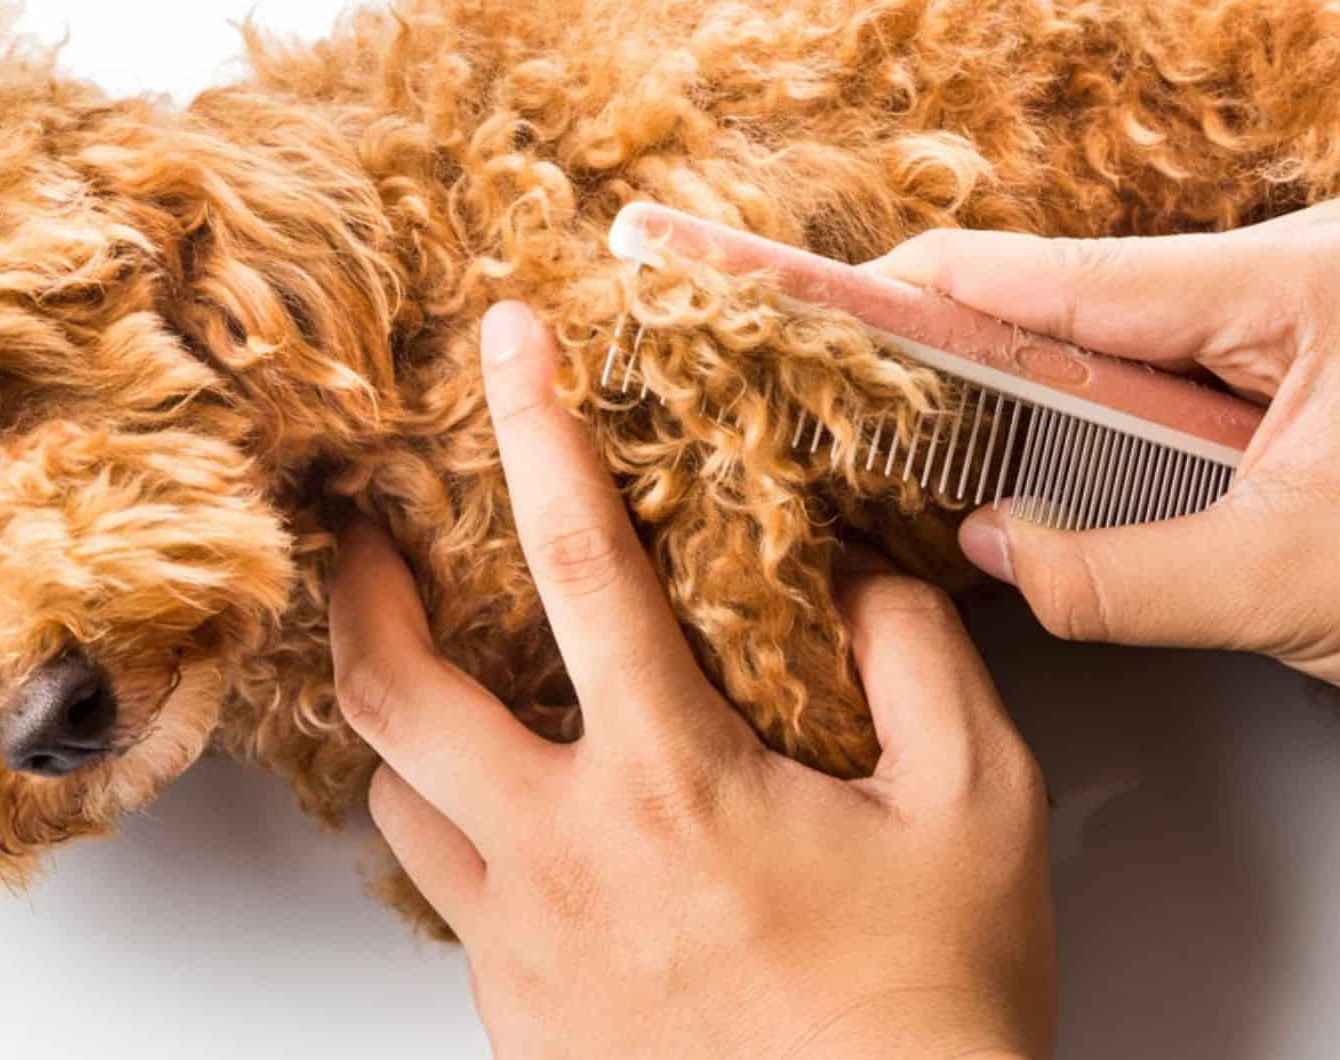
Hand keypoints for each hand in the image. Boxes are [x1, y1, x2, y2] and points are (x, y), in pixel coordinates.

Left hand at [329, 302, 1053, 1058]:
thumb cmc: (929, 1011)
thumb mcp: (977, 808)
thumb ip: (921, 662)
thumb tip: (864, 586)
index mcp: (671, 779)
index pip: (576, 564)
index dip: (537, 432)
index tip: (506, 347)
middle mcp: (565, 855)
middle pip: (395, 693)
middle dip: (361, 591)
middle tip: (364, 536)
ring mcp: (523, 945)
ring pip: (399, 799)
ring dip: (411, 724)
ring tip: (444, 682)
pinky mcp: (519, 1018)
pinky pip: (447, 893)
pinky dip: (459, 828)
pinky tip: (520, 819)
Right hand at [866, 195, 1339, 714]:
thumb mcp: (1290, 587)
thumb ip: (1116, 574)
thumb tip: (989, 548)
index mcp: (1313, 284)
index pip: (1076, 279)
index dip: (942, 291)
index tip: (841, 298)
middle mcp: (1315, 261)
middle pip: (1092, 294)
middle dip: (979, 342)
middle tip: (875, 385)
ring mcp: (1322, 295)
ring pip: (1130, 329)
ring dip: (1040, 384)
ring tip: (937, 420)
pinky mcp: (1322, 342)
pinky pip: (1178, 359)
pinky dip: (1105, 404)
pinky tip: (1046, 442)